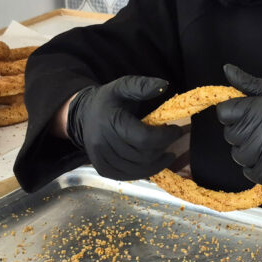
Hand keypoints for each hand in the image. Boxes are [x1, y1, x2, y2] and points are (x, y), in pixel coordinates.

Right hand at [66, 76, 183, 180]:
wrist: (84, 114)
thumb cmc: (108, 100)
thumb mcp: (123, 86)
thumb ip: (142, 86)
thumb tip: (164, 85)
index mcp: (110, 121)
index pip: (144, 138)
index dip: (165, 137)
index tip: (177, 130)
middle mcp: (102, 143)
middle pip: (143, 155)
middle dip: (163, 148)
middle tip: (171, 139)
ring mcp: (101, 159)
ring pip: (137, 169)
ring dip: (157, 162)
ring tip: (166, 152)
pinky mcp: (102, 169)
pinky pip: (128, 176)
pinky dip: (144, 171)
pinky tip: (153, 162)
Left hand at [215, 65, 261, 187]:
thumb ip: (248, 83)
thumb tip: (226, 69)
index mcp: (254, 111)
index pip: (224, 113)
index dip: (234, 114)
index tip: (249, 115)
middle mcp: (254, 135)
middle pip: (230, 135)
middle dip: (243, 132)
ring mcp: (260, 157)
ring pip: (239, 155)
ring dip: (250, 150)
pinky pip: (249, 171)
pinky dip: (258, 166)